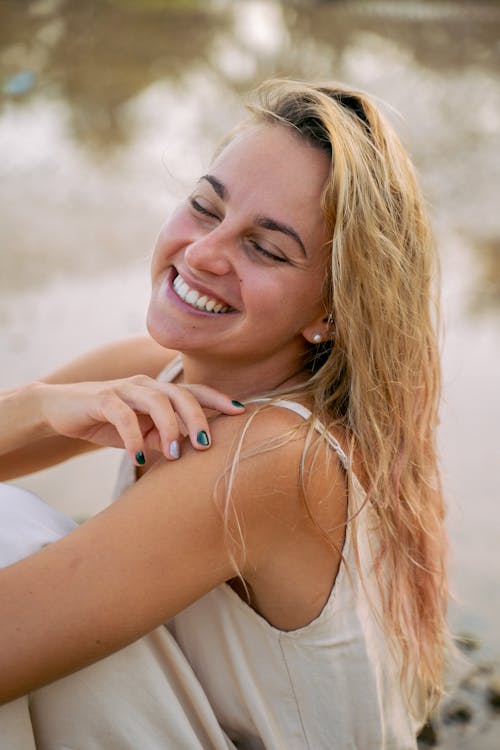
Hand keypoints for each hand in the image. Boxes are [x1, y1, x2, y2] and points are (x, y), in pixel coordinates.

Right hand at [35, 376, 244, 464]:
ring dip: (169, 428)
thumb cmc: (109, 422)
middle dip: (198, 418)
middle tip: (206, 445)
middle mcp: (147, 385)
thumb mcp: (142, 433)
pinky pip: (123, 415)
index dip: (219, 399)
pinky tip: (139, 459)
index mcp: (160, 391)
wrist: (62, 412)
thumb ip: (165, 437)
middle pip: (181, 394)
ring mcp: (125, 389)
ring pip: (157, 401)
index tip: (241, 412)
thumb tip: (192, 453)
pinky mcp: (102, 398)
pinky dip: (133, 437)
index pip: (195, 391)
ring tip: (174, 454)